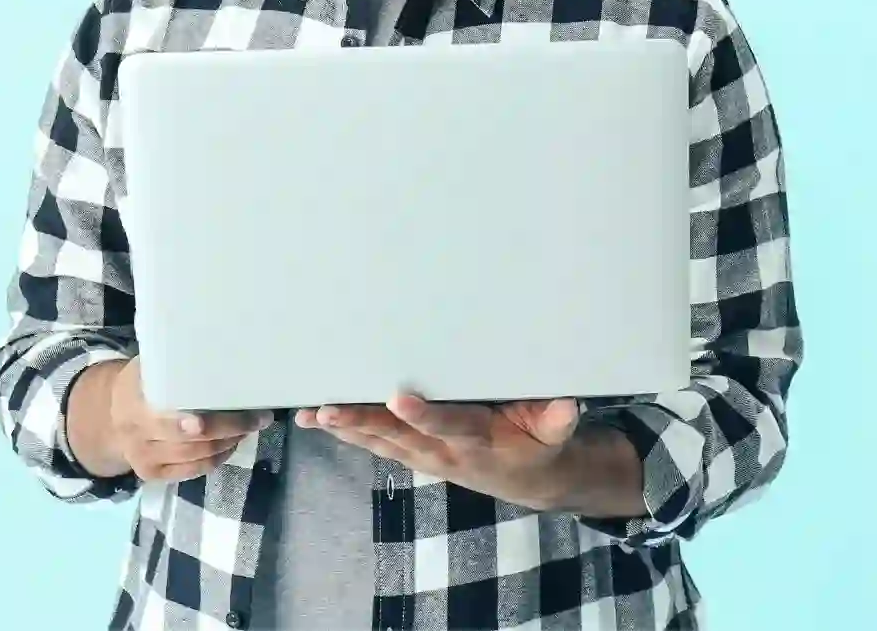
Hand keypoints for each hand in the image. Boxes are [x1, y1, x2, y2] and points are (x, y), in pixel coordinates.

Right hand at [107, 358, 274, 482]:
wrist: (112, 416)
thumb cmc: (141, 382)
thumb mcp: (148, 367)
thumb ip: (172, 365)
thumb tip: (220, 346)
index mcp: (133, 402)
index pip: (165, 417)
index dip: (191, 421)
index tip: (214, 417)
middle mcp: (137, 435)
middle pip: (190, 440)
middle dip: (229, 428)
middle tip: (258, 416)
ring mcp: (144, 460)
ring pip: (195, 456)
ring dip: (228, 441)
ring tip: (250, 425)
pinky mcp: (154, 475)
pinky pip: (193, 470)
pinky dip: (217, 457)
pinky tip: (232, 442)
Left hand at [295, 393, 579, 510]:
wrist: (533, 479)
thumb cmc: (540, 443)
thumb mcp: (555, 433)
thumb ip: (556, 419)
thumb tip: (567, 405)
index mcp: (478, 439)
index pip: (447, 425)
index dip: (423, 414)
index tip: (399, 397)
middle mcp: (444, 451)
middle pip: (398, 436)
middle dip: (362, 422)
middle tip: (328, 408)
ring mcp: (425, 456)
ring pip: (380, 442)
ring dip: (344, 428)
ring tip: (309, 414)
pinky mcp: (415, 454)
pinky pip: (376, 444)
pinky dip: (346, 432)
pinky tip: (317, 419)